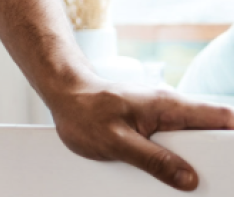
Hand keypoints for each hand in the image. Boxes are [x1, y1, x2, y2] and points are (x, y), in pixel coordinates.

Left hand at [44, 74, 233, 190]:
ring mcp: (162, 118)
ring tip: (185, 183)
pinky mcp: (151, 128)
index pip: (221, 117)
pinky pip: (172, 146)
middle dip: (214, 158)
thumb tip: (188, 179)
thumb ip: (154, 160)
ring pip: (191, 143)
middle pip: (210, 134)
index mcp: (169, 106)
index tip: (232, 163)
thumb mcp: (117, 141)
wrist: (63, 96)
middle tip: (211, 182)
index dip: (233, 139)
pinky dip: (174, 161)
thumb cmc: (84, 111)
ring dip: (191, 162)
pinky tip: (165, 176)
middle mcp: (170, 110)